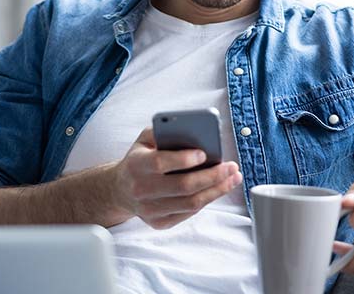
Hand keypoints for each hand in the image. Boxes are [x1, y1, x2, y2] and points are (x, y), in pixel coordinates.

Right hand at [112, 127, 242, 229]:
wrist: (120, 190)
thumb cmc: (139, 159)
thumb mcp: (144, 140)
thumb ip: (163, 131)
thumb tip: (193, 131)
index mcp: (136, 165)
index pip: (160, 163)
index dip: (183, 159)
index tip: (204, 153)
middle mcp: (141, 189)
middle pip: (183, 186)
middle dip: (212, 176)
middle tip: (231, 166)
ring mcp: (150, 209)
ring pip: (191, 203)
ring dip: (217, 190)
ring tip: (233, 177)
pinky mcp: (159, 222)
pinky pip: (189, 212)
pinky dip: (207, 199)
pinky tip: (219, 188)